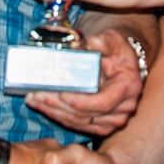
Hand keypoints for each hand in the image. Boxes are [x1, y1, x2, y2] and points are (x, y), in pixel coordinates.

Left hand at [26, 28, 143, 135]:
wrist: (125, 59)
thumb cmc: (116, 47)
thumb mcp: (111, 38)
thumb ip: (97, 42)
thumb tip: (77, 45)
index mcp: (128, 86)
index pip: (102, 102)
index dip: (80, 102)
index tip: (61, 93)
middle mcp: (124, 107)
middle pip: (87, 115)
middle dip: (59, 106)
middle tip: (37, 95)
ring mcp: (115, 119)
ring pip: (80, 122)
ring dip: (55, 112)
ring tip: (35, 100)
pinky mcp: (104, 124)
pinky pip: (80, 125)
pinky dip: (60, 116)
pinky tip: (44, 107)